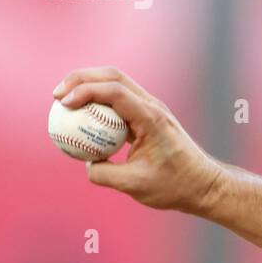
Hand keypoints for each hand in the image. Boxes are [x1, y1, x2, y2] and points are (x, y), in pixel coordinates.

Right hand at [52, 67, 224, 213]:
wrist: (204, 185)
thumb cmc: (175, 186)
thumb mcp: (134, 186)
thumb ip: (104, 174)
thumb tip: (85, 163)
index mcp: (151, 118)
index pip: (114, 91)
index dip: (85, 91)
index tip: (62, 104)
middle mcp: (152, 106)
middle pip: (113, 76)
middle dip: (81, 79)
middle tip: (56, 96)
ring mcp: (151, 109)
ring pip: (117, 84)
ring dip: (89, 86)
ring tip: (63, 101)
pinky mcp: (148, 117)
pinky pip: (119, 102)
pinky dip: (99, 102)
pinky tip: (81, 117)